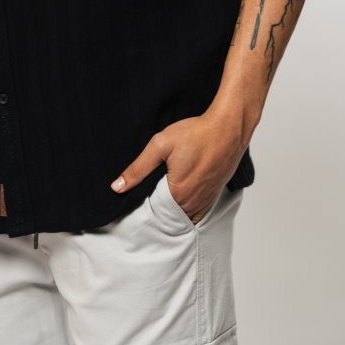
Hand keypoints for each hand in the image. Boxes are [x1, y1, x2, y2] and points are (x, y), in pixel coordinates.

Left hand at [109, 110, 247, 223]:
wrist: (228, 128)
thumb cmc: (196, 133)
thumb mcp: (160, 145)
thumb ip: (138, 168)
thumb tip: (117, 187)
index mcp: (178, 195)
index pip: (153, 213)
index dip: (143, 206)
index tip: (137, 198)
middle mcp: (193, 203)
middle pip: (169, 216)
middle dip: (158, 210)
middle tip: (150, 194)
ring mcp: (206, 200)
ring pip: (184, 215)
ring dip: (173, 210)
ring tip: (163, 194)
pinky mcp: (214, 195)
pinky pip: (197, 211)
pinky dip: (187, 207)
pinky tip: (180, 193)